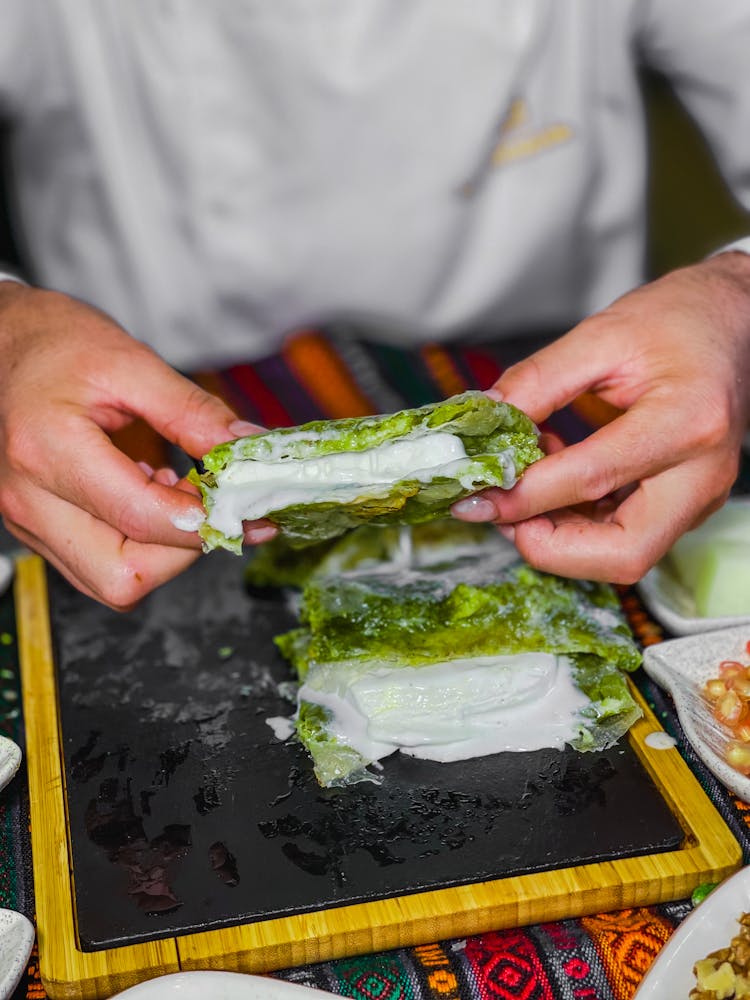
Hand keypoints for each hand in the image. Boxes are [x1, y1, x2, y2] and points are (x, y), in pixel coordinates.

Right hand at [0, 283, 274, 607]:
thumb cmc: (53, 343)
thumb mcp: (130, 362)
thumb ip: (192, 412)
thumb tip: (247, 448)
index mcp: (48, 451)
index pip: (142, 518)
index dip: (206, 520)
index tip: (248, 505)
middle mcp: (30, 500)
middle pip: (122, 577)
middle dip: (180, 552)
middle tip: (208, 504)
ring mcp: (28, 520)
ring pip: (111, 582)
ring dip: (161, 551)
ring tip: (173, 491)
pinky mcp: (38, 527)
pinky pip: (98, 563)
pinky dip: (138, 543)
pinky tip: (147, 493)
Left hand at [453, 253, 749, 581]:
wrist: (734, 322)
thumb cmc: (679, 320)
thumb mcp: (602, 334)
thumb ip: (539, 380)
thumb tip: (484, 422)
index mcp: (687, 421)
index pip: (595, 478)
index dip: (527, 495)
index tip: (477, 494)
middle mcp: (701, 474)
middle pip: (623, 552)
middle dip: (549, 546)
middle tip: (501, 510)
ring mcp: (697, 498)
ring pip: (622, 555)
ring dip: (558, 535)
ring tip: (523, 480)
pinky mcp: (684, 507)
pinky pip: (623, 537)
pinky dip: (576, 523)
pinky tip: (552, 478)